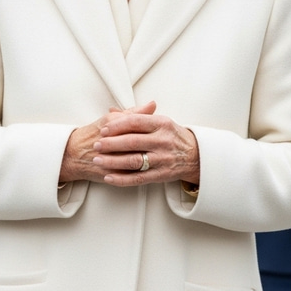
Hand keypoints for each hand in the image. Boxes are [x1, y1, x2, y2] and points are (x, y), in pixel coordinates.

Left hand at [60, 101, 199, 187]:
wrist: (195, 155)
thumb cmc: (173, 136)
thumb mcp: (160, 121)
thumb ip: (137, 116)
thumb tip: (112, 111)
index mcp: (162, 124)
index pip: (136, 122)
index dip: (117, 125)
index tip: (103, 130)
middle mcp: (162, 141)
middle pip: (132, 142)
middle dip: (111, 144)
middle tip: (96, 145)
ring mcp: (162, 159)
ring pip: (133, 161)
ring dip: (112, 161)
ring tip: (98, 160)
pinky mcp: (161, 175)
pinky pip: (138, 178)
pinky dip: (122, 179)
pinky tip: (109, 177)